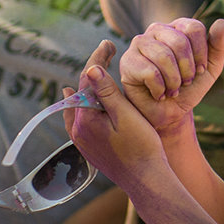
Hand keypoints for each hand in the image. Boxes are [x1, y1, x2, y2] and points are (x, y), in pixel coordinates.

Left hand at [64, 60, 165, 192]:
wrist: (146, 180)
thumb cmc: (142, 147)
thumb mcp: (127, 115)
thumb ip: (107, 92)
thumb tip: (90, 68)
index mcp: (85, 119)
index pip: (86, 80)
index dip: (97, 59)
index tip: (108, 43)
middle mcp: (77, 130)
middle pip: (81, 91)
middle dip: (93, 70)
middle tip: (106, 51)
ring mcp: (82, 141)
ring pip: (80, 105)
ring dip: (90, 87)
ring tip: (98, 69)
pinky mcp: (89, 148)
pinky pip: (82, 119)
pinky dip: (87, 104)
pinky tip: (84, 99)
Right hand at [119, 18, 223, 133]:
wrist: (168, 113)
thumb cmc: (188, 88)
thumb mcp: (211, 69)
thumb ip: (219, 46)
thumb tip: (222, 22)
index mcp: (178, 27)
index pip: (194, 28)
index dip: (201, 54)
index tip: (200, 71)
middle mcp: (157, 29)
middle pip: (179, 42)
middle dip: (188, 70)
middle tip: (185, 83)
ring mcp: (139, 43)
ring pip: (164, 57)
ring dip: (174, 81)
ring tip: (173, 90)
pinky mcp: (127, 61)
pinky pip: (150, 72)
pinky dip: (161, 89)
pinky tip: (159, 94)